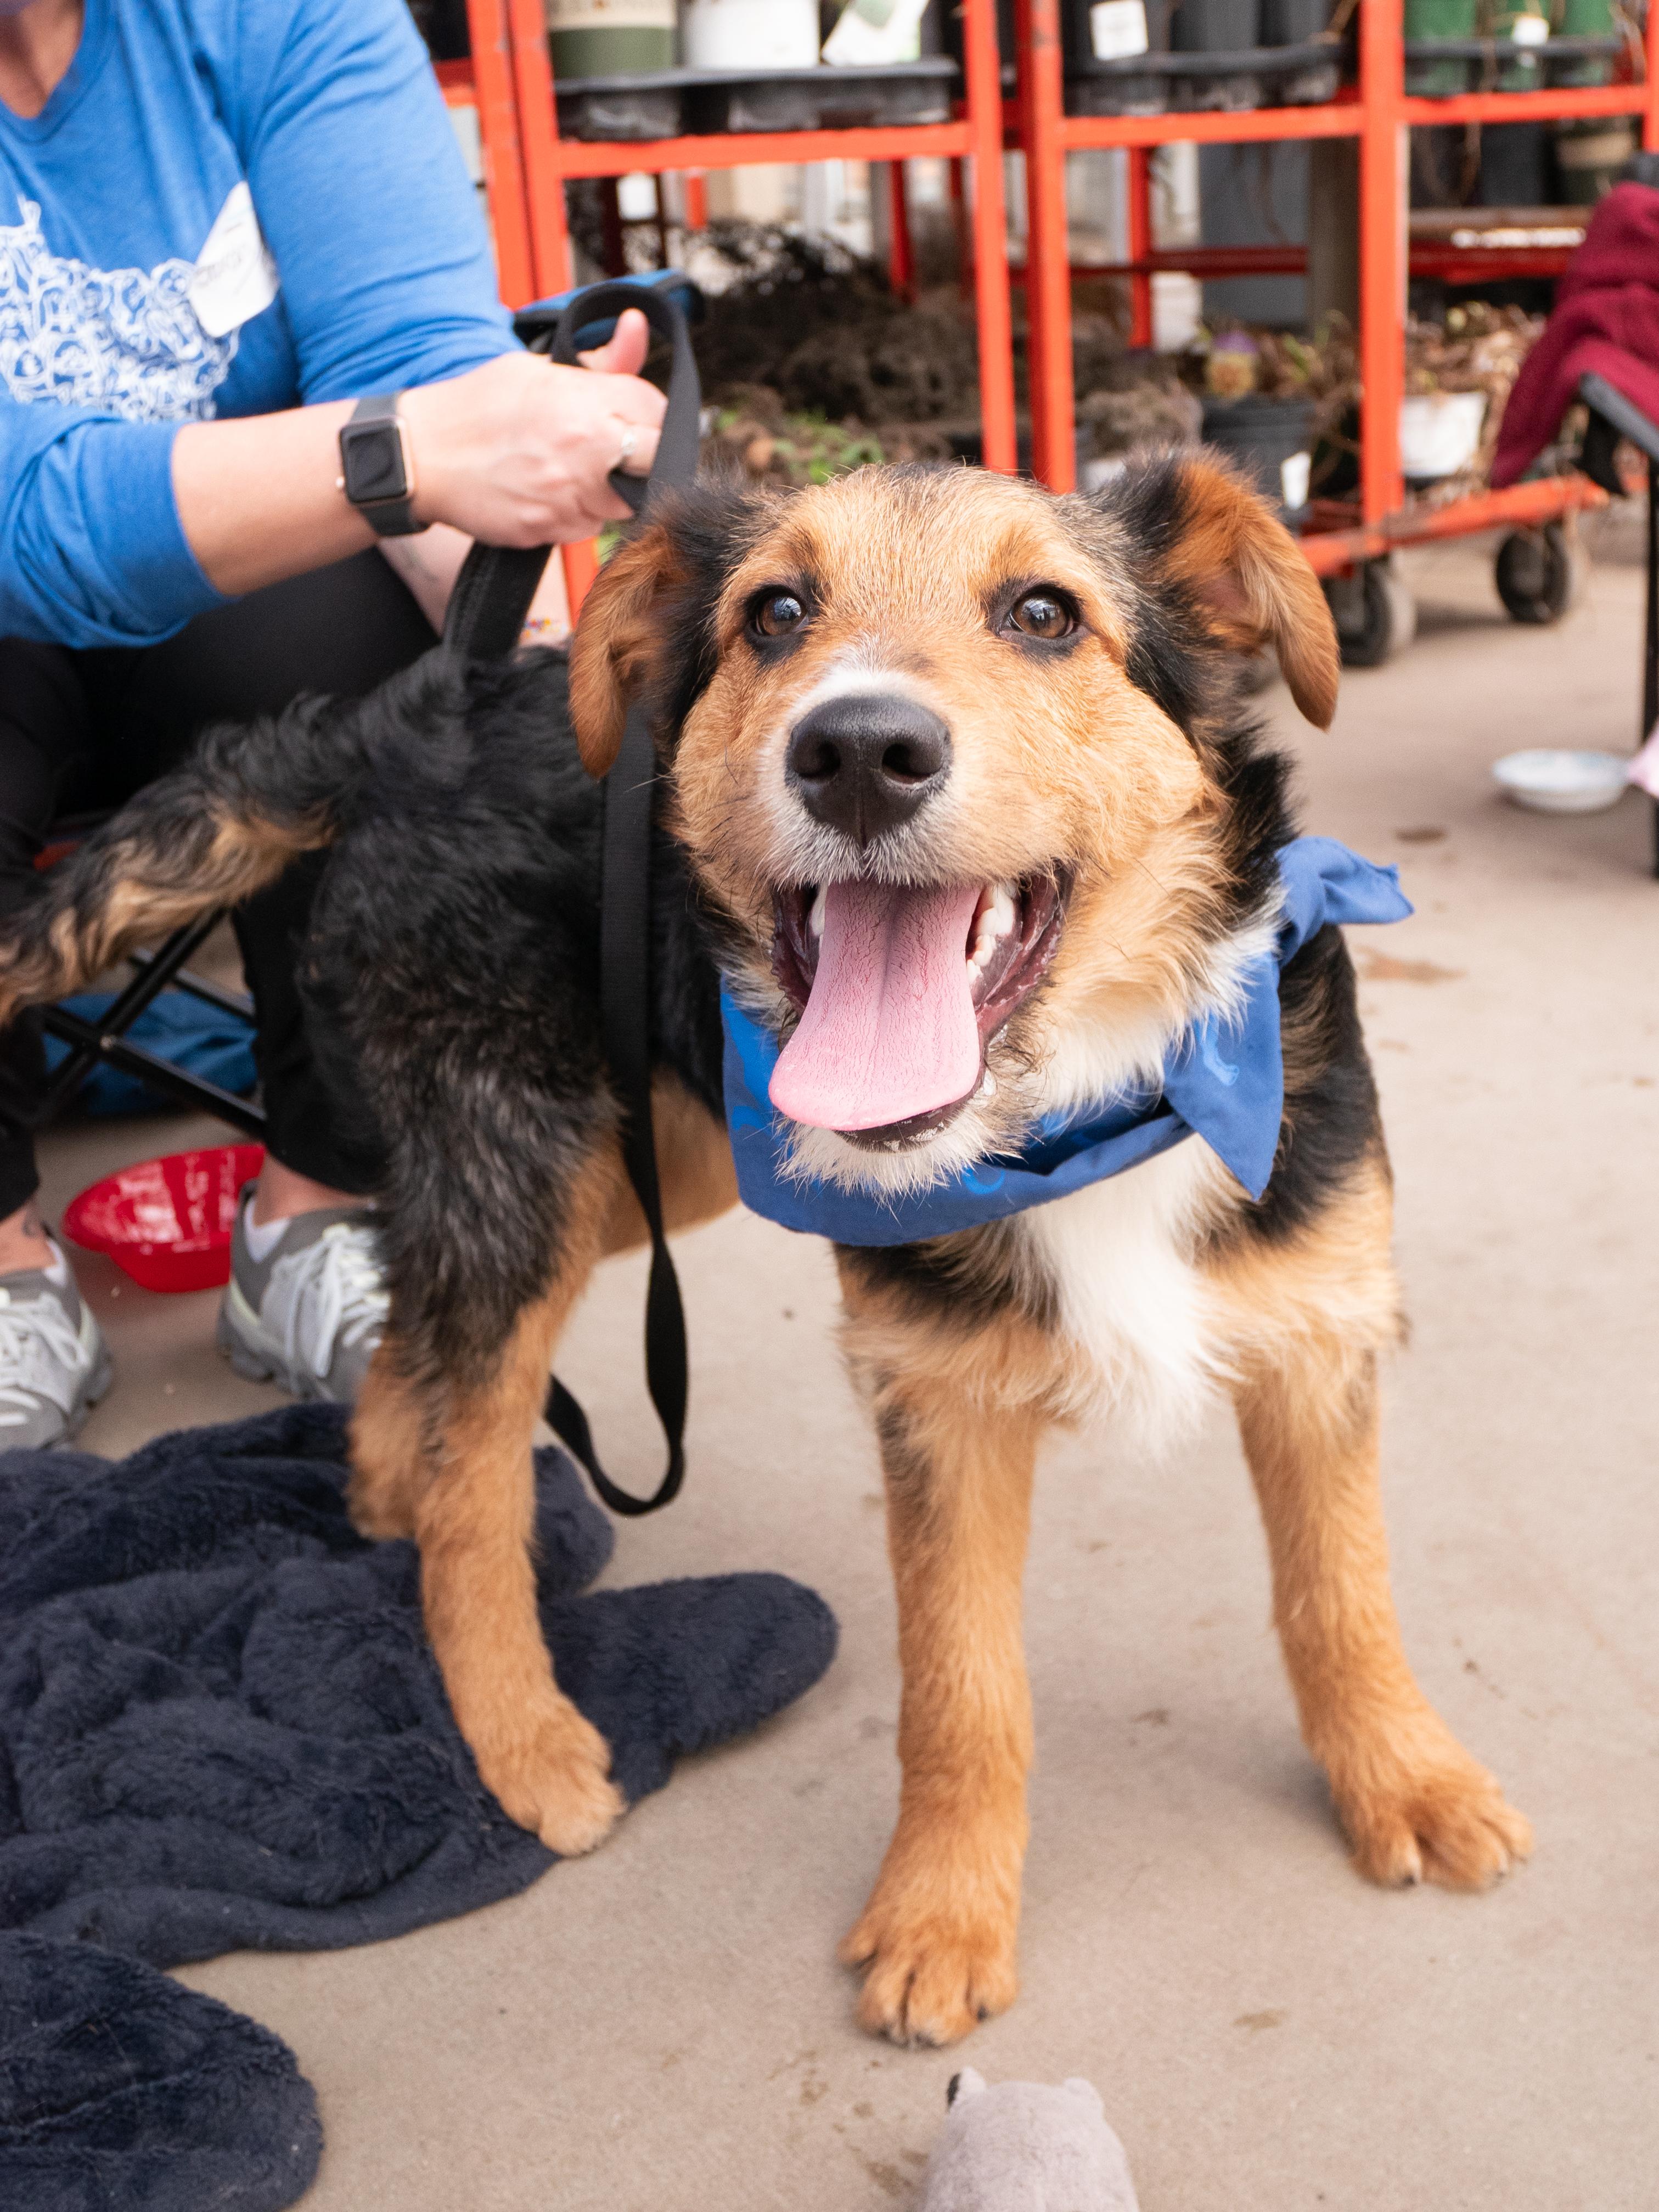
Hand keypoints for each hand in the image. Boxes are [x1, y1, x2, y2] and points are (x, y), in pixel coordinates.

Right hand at [399, 308, 664, 548]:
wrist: (422, 456)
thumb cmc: (479, 406)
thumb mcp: (538, 370)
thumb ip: (599, 362)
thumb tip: (638, 325)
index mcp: (583, 401)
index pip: (657, 410)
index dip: (648, 414)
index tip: (629, 416)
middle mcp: (584, 450)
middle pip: (657, 461)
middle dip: (645, 455)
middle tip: (616, 450)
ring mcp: (568, 495)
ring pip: (626, 502)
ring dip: (612, 488)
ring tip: (571, 468)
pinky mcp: (550, 529)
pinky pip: (588, 526)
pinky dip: (578, 512)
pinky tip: (548, 491)